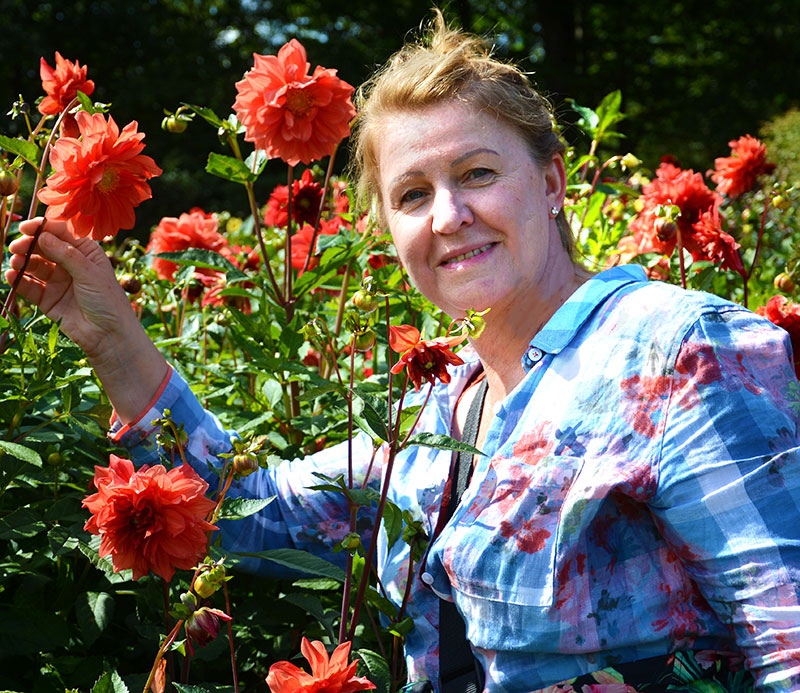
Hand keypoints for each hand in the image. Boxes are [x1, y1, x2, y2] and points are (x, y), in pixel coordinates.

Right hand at [6, 218, 133, 356]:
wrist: (108, 335)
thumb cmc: (108, 300)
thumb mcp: (90, 273)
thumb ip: (66, 254)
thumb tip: (43, 236)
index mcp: (86, 252)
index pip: (62, 233)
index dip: (44, 228)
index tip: (26, 227)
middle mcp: (70, 264)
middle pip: (44, 247)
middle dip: (29, 244)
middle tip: (17, 246)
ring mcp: (58, 281)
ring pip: (34, 265)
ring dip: (23, 261)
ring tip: (16, 262)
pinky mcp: (48, 298)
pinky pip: (29, 286)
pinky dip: (19, 280)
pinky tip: (12, 276)